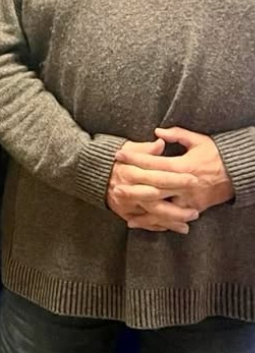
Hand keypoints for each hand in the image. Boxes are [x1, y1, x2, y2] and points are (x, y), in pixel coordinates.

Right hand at [107, 137, 198, 233]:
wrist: (90, 173)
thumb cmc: (115, 159)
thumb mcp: (128, 148)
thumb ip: (145, 148)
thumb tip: (161, 142)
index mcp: (130, 171)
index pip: (157, 176)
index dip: (176, 178)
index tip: (194, 179)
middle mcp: (127, 188)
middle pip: (156, 198)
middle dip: (177, 203)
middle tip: (197, 206)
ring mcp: (125, 202)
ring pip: (152, 213)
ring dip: (172, 218)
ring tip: (191, 218)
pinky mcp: (124, 212)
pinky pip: (144, 221)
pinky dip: (160, 225)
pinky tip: (177, 226)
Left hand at [116, 127, 234, 213]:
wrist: (239, 174)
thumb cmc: (217, 155)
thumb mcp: (198, 140)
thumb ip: (176, 135)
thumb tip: (157, 131)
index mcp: (183, 165)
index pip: (153, 162)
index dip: (135, 157)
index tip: (118, 154)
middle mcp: (184, 184)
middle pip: (153, 186)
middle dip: (132, 184)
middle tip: (113, 181)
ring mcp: (189, 199)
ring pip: (160, 206)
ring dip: (139, 205)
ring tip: (120, 203)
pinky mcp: (193, 209)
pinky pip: (171, 217)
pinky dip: (154, 220)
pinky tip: (138, 221)